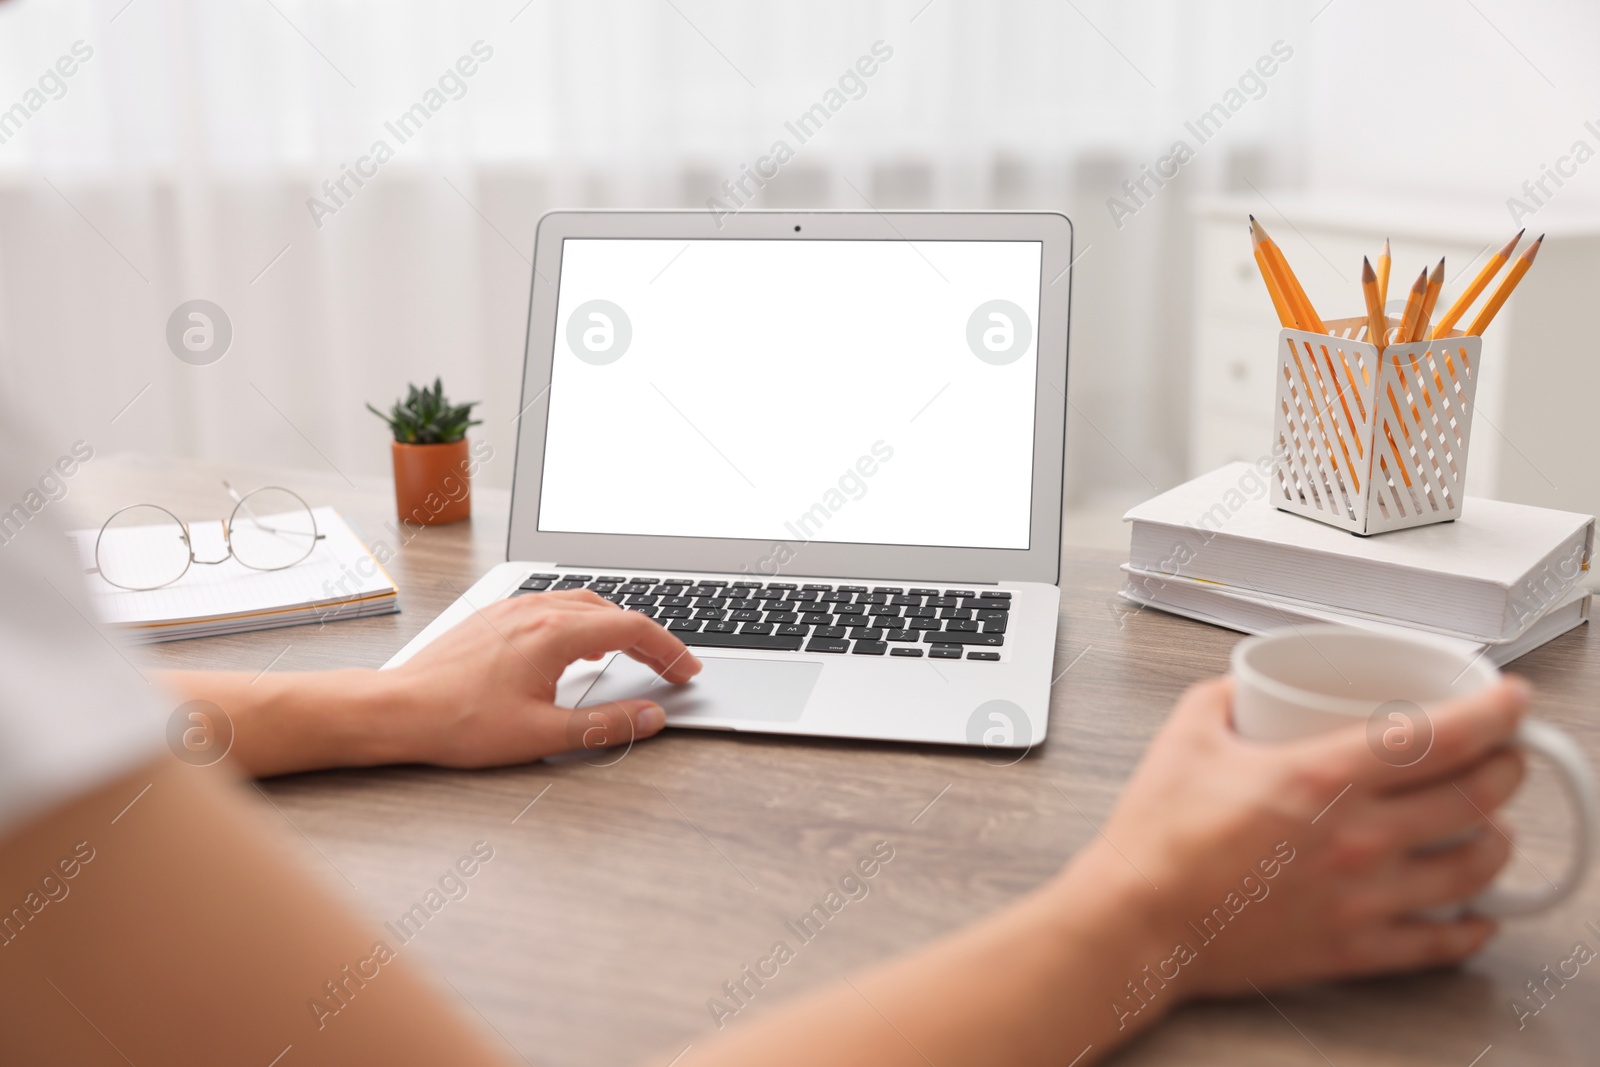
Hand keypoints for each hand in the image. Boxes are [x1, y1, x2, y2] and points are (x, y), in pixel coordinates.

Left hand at [382, 590, 701, 766]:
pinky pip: (554, 605)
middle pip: (612, 610)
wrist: (398, 710)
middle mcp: (536, 610)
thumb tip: (650, 718)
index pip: (632, 628)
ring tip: (633, 652)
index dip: (669, 650)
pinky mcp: (495, 616)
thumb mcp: (543, 734)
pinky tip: (579, 644)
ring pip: (582, 603)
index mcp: (554, 633)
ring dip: (616, 625)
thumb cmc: (459, 723)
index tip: (686, 671)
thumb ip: (606, 726)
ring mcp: (513, 608)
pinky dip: (583, 621)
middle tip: (669, 666)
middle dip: (647, 637)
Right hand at [1054, 675, 1528, 1017]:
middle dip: (1507, 768)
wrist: (1136, 921)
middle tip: (1505, 755)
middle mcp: (1355, 838)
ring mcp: (1361, 898)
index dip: (1494, 711)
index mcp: (1319, 777)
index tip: (1511, 700)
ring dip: (1497, 840)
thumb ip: (1228, 695)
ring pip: (1472, 868)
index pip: (1438, 736)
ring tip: (1491, 825)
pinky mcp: (1352, 948)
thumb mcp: (1187, 735)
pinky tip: (1475, 913)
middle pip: (1474, 796)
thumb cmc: (1156, 838)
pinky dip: (1471, 926)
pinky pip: (1439, 943)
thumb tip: (1254, 685)